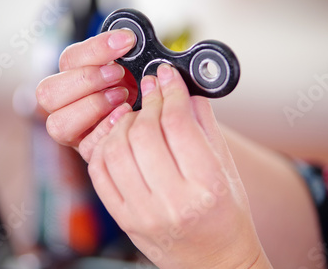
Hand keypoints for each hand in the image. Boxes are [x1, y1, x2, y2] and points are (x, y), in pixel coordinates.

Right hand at [35, 29, 136, 148]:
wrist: (153, 122)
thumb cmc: (141, 90)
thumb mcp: (136, 66)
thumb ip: (128, 52)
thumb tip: (130, 36)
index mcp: (72, 76)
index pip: (70, 58)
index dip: (97, 48)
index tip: (127, 41)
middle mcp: (65, 105)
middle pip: (47, 92)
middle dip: (87, 79)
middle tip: (118, 73)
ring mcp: (73, 132)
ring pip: (57, 123)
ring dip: (92, 106)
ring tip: (123, 97)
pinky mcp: (87, 152)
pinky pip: (84, 147)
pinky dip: (105, 130)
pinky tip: (124, 117)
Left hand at [86, 64, 271, 268]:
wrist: (213, 260)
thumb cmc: (226, 217)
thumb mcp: (226, 168)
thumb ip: (205, 126)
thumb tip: (185, 90)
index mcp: (207, 188)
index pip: (179, 124)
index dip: (171, 91)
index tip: (167, 76)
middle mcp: (173, 202)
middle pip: (144, 134)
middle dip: (148, 102)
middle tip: (153, 90)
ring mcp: (143, 213)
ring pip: (117, 150)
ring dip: (124, 123)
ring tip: (137, 116)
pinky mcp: (124, 218)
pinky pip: (100, 172)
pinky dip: (106, 146)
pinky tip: (121, 137)